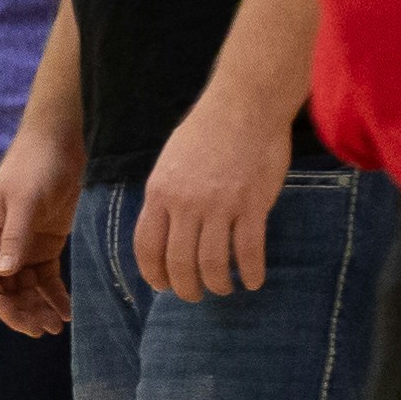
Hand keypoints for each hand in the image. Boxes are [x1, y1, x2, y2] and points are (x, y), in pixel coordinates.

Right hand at [0, 126, 81, 335]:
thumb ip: (15, 237)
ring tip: (56, 327)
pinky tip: (66, 311)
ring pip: (26, 287)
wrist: (59, 143)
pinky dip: (55, 295)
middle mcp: (2, 245)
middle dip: (21, 312)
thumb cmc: (35, 166)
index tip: (20, 321)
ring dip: (38, 308)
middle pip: (5, 289)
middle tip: (43, 330)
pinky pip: (47, 277)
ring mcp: (24, 245)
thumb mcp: (26, 200)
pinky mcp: (46, 244)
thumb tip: (3, 273)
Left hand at [135, 87, 287, 300]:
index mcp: (160, 192)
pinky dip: (250, 273)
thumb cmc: (207, 129)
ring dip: (218, 284)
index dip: (154, 274)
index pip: (146, 247)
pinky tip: (253, 281)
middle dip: (186, 288)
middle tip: (195, 295)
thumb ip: (166, 196)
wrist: (244, 104)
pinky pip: (248, 252)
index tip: (163, 286)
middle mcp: (185, 203)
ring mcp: (219, 205)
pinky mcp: (251, 205)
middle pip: (179, 263)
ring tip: (224, 288)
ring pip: (212, 264)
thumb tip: (164, 229)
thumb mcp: (170, 161)